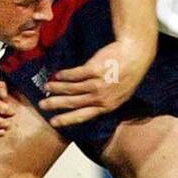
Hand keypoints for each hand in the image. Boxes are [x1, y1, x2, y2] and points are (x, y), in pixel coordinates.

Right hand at [39, 36, 153, 127]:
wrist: (135, 54)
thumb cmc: (128, 73)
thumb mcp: (120, 94)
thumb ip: (105, 102)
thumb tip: (89, 106)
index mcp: (107, 106)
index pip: (82, 116)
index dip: (66, 119)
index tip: (54, 122)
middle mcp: (100, 97)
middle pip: (73, 103)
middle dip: (56, 104)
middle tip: (42, 105)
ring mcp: (97, 83)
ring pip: (71, 88)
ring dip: (57, 88)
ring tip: (47, 87)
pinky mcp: (94, 69)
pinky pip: (74, 74)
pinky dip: (64, 75)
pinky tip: (57, 74)